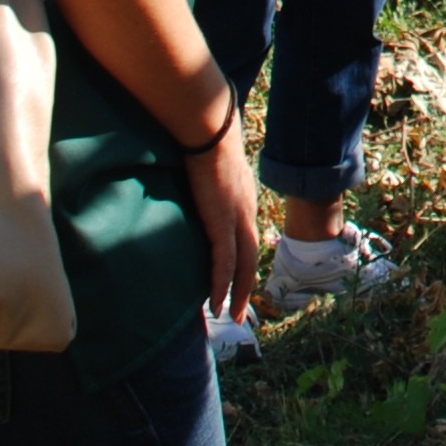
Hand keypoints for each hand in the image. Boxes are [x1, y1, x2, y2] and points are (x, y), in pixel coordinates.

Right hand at [187, 120, 265, 319]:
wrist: (209, 129)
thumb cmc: (205, 140)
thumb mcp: (211, 166)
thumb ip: (208, 182)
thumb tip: (195, 183)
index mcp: (243, 200)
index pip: (247, 239)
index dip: (245, 263)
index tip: (240, 282)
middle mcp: (245, 213)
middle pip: (251, 259)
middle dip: (246, 289)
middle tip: (242, 313)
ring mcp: (236, 218)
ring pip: (242, 267)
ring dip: (237, 294)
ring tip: (233, 316)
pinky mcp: (221, 222)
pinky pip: (224, 262)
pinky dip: (221, 285)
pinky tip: (217, 302)